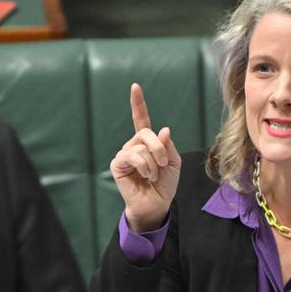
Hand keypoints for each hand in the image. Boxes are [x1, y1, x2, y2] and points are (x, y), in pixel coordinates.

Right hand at [111, 84, 181, 231]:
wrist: (156, 204)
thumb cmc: (164, 184)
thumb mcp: (173, 162)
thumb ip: (168, 146)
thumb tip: (162, 129)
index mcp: (147, 143)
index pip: (141, 119)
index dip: (138, 104)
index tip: (135, 87)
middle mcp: (133, 145)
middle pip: (145, 132)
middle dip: (158, 148)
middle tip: (162, 164)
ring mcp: (124, 154)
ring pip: (140, 146)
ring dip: (152, 162)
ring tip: (153, 176)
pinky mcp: (117, 164)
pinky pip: (133, 156)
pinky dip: (144, 166)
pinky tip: (145, 176)